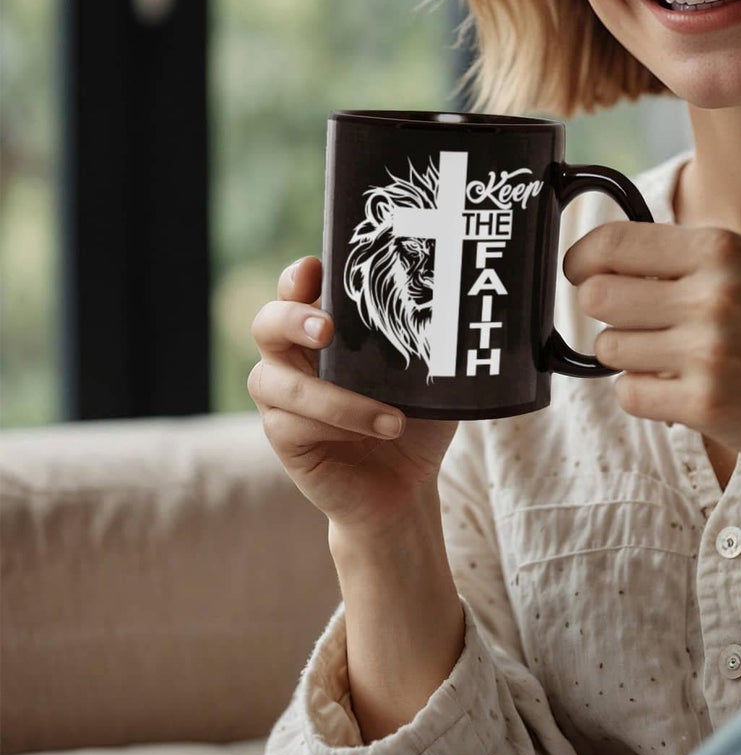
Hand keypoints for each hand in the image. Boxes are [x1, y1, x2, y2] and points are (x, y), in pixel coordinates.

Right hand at [248, 257, 458, 534]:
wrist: (406, 484)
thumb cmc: (417, 416)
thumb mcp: (430, 372)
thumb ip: (427, 340)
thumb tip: (458, 303)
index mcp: (327, 328)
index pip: (298, 288)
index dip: (299, 276)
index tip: (316, 270)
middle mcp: (294, 355)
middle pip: (266, 322)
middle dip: (291, 317)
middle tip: (328, 329)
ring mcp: (282, 396)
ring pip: (274, 380)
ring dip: (335, 398)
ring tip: (393, 419)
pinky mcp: (283, 435)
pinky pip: (290, 423)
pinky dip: (340, 425)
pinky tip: (381, 431)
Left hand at [563, 224, 740, 465]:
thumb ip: (684, 260)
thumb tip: (599, 263)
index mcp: (720, 250)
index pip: (612, 244)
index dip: (581, 259)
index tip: (578, 271)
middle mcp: (711, 296)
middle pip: (597, 298)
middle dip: (606, 310)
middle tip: (633, 319)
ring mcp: (707, 354)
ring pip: (609, 348)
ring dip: (629, 353)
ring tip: (671, 354)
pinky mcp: (705, 406)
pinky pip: (630, 394)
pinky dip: (644, 391)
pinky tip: (678, 385)